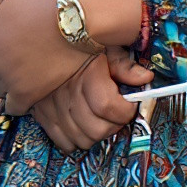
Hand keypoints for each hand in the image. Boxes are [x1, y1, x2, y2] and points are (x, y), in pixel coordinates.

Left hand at [0, 0, 91, 113]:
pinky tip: (31, 94)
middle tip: (20, 65)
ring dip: (9, 86)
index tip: (7, 53)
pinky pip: (13, 107)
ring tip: (27, 78)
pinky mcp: (26, 93)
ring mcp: (8, 78)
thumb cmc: (46, 2)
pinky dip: (19, 103)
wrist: (77, 19)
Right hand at [28, 52, 152, 151]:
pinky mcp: (41, 115)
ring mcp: (52, 108)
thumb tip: (146, 78)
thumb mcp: (104, 45)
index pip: (108, 106)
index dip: (125, 111)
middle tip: (116, 113)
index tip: (129, 104)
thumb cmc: (78, 43)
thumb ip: (124, 64)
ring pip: (82, 140)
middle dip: (113, 125)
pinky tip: (82, 124)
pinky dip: (76, 139)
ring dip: (96, 134)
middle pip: (97, 129)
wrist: (40, 43)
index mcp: (85, 75)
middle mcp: (66, 94)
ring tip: (100, 117)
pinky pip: (63, 143)